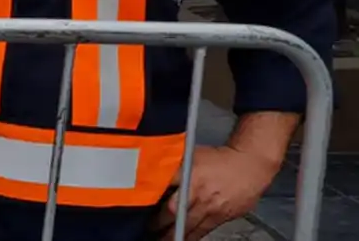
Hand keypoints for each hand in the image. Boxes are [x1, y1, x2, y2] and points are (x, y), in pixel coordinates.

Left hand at [154, 145, 280, 239]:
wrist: (250, 165)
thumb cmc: (219, 158)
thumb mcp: (191, 156)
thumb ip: (174, 166)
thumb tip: (152, 171)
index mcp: (188, 173)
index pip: (163, 186)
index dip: (148, 196)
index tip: (136, 204)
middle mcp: (198, 192)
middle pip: (172, 212)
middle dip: (157, 223)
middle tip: (146, 228)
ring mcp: (210, 207)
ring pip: (187, 226)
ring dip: (171, 235)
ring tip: (159, 239)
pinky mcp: (221, 217)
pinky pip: (202, 231)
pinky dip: (190, 236)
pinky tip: (181, 239)